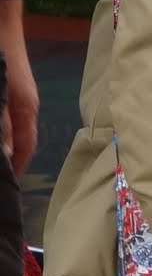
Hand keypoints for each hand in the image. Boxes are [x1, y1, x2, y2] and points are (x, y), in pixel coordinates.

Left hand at [0, 0, 35, 177]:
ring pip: (6, 126)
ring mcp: (11, 95)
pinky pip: (1, 115)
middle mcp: (21, 105)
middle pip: (15, 139)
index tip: (6, 190)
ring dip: (0, 142)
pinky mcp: (2, 86)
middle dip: (7, 158)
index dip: (15, 168)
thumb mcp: (0, 97)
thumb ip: (1, 126)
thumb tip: (4, 156)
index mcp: (25, 109)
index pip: (24, 147)